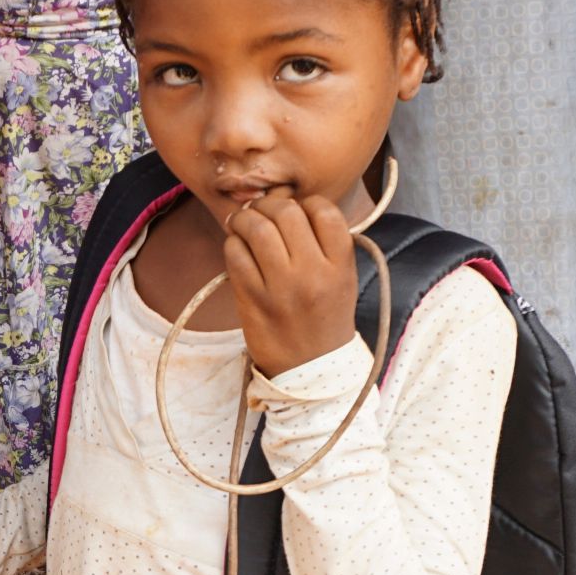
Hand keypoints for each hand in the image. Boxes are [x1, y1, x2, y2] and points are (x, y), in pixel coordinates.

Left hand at [225, 188, 361, 379]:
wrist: (312, 370)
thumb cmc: (325, 320)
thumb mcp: (342, 280)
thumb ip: (325, 244)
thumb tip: (290, 208)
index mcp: (340, 266)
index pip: (325, 211)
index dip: (307, 203)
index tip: (298, 210)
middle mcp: (313, 273)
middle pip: (287, 213)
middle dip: (269, 205)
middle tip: (261, 211)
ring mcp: (281, 287)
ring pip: (258, 229)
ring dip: (246, 218)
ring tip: (244, 222)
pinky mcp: (253, 299)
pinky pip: (236, 255)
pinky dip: (233, 243)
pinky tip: (237, 246)